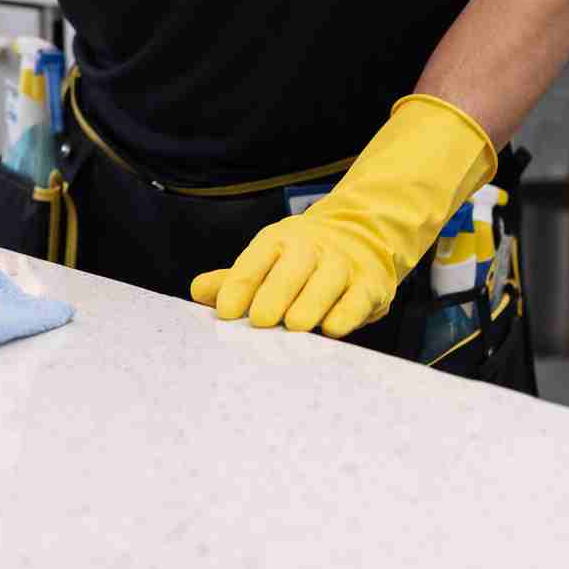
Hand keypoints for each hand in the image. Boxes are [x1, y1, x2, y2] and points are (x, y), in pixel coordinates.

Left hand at [190, 93, 497, 338]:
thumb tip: (198, 291)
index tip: (225, 312)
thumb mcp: (265, 263)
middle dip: (275, 292)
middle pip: (293, 266)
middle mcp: (312, 247)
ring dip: (310, 302)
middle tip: (259, 322)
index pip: (255, 259)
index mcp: (279, 240)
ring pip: (328, 279)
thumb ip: (233, 280)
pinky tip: (331, 329)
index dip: (239, 285)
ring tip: (294, 325)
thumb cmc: (300, 261)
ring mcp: (343, 264)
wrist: (361, 240)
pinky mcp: (370, 284)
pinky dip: (346, 313)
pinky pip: (358, 297)